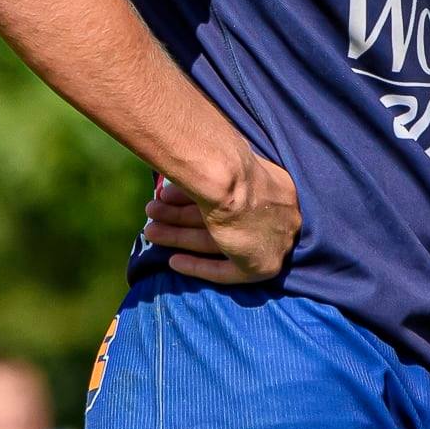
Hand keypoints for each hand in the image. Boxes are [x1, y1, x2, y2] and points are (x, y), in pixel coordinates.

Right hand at [144, 156, 299, 285]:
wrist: (230, 180)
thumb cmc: (222, 158)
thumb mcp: (216, 157)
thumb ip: (207, 166)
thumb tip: (184, 160)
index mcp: (277, 186)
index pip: (237, 200)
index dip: (199, 201)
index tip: (174, 198)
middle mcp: (279, 214)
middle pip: (222, 220)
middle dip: (183, 217)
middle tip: (154, 212)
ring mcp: (273, 241)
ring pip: (216, 242)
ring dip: (181, 236)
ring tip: (150, 230)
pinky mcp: (261, 265)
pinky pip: (225, 271)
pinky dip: (198, 266)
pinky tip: (173, 262)